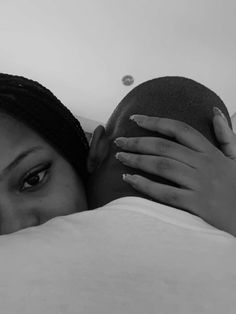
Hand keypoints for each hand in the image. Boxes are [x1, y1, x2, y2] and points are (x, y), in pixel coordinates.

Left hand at [114, 109, 235, 235]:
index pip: (179, 129)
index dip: (155, 122)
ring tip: (120, 158)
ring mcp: (201, 185)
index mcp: (211, 152)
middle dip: (138, 142)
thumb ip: (226, 135)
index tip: (135, 119)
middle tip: (119, 141)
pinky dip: (145, 185)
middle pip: (164, 147)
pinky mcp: (197, 205)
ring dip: (137, 160)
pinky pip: (165, 193)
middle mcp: (205, 165)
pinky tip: (129, 180)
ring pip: (162, 166)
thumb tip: (216, 111)